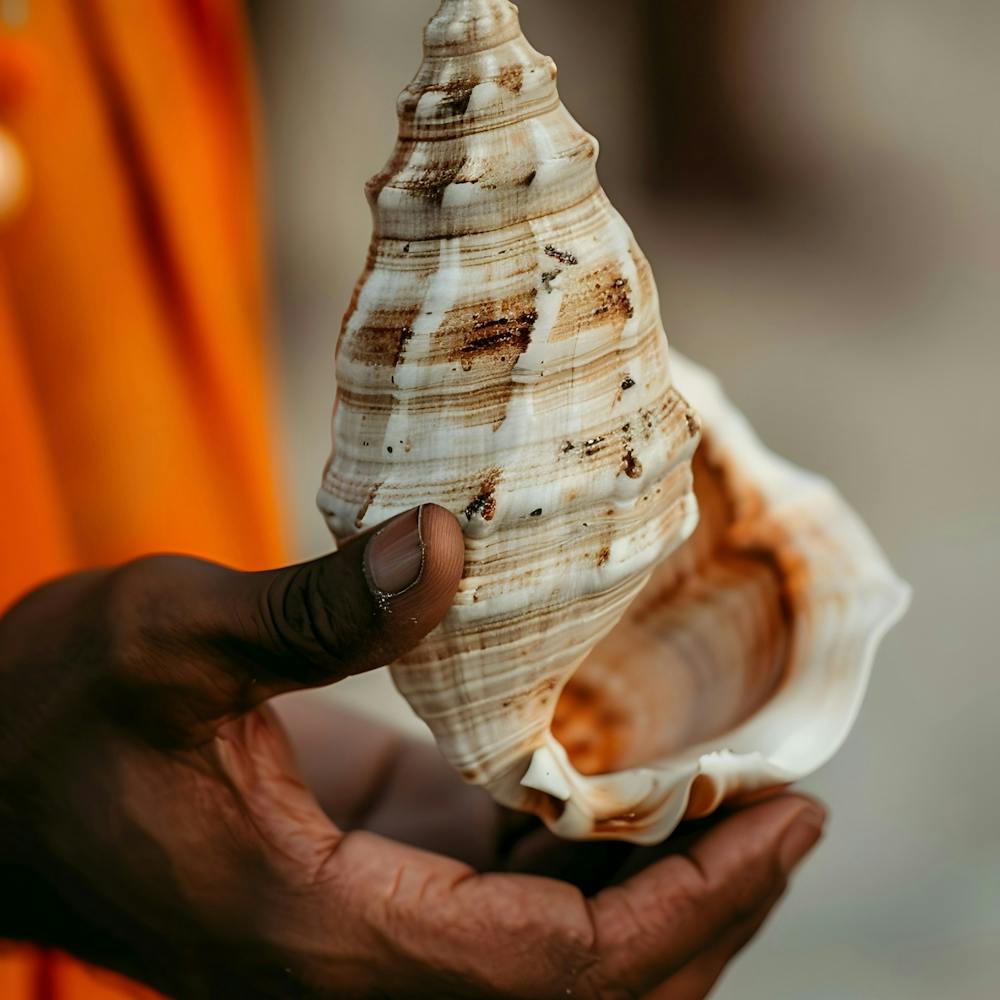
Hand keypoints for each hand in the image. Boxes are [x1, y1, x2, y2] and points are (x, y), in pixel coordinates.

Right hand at [0, 504, 824, 998]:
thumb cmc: (48, 712)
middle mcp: (355, 963)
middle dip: (701, 913)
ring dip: (652, 889)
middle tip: (791, 817)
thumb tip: (448, 542)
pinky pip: (503, 898)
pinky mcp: (366, 878)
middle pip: (579, 990)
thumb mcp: (169, 637)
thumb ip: (310, 610)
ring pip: (550, 956)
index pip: (552, 970)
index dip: (684, 904)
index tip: (780, 822)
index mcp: (318, 940)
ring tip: (738, 798)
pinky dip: (582, 857)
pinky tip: (624, 781)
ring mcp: (365, 928)